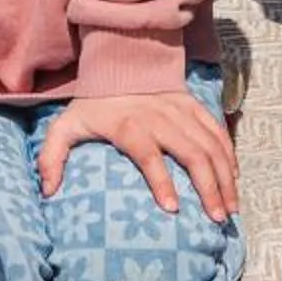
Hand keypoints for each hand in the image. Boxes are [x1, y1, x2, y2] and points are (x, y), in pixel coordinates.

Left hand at [38, 89, 238, 217]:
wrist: (119, 62)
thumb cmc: (93, 104)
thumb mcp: (65, 126)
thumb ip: (52, 157)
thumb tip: (47, 192)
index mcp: (129, 125)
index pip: (148, 155)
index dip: (161, 181)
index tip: (172, 209)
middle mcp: (160, 117)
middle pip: (191, 153)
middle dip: (208, 187)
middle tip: (216, 218)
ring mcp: (180, 111)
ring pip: (210, 145)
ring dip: (224, 177)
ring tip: (230, 208)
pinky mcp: (194, 105)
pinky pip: (217, 131)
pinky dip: (228, 155)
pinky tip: (233, 179)